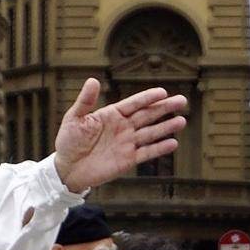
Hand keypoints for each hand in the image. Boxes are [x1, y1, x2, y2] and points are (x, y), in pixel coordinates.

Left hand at [52, 78, 188, 190]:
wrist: (67, 168)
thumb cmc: (68, 141)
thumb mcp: (74, 118)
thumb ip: (85, 101)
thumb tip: (93, 80)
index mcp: (112, 115)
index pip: (134, 104)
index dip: (148, 98)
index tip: (163, 92)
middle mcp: (123, 127)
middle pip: (148, 115)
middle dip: (164, 108)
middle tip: (182, 100)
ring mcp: (127, 143)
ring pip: (151, 133)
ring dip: (166, 127)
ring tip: (182, 120)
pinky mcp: (128, 160)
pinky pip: (146, 153)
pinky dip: (159, 149)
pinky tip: (173, 143)